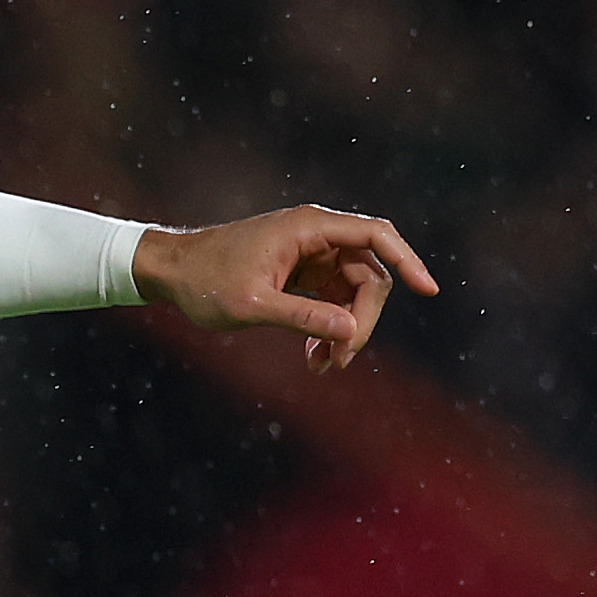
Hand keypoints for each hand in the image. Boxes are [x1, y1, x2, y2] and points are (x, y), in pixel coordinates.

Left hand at [133, 206, 438, 373]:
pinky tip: (314, 359)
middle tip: (339, 362)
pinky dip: (329, 329)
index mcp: (308, 228)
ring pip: (354, 292)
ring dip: (345, 331)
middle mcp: (315, 235)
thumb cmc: (204, 281)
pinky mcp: (302, 273)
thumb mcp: (252, 306)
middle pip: (370, 274)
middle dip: (362, 321)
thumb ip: (302, 317)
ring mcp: (311, 254)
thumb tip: (351, 332)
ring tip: (321, 368)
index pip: (376, 235)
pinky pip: (333, 301)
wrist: (169, 272)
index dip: (407, 260)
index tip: (427, 290)